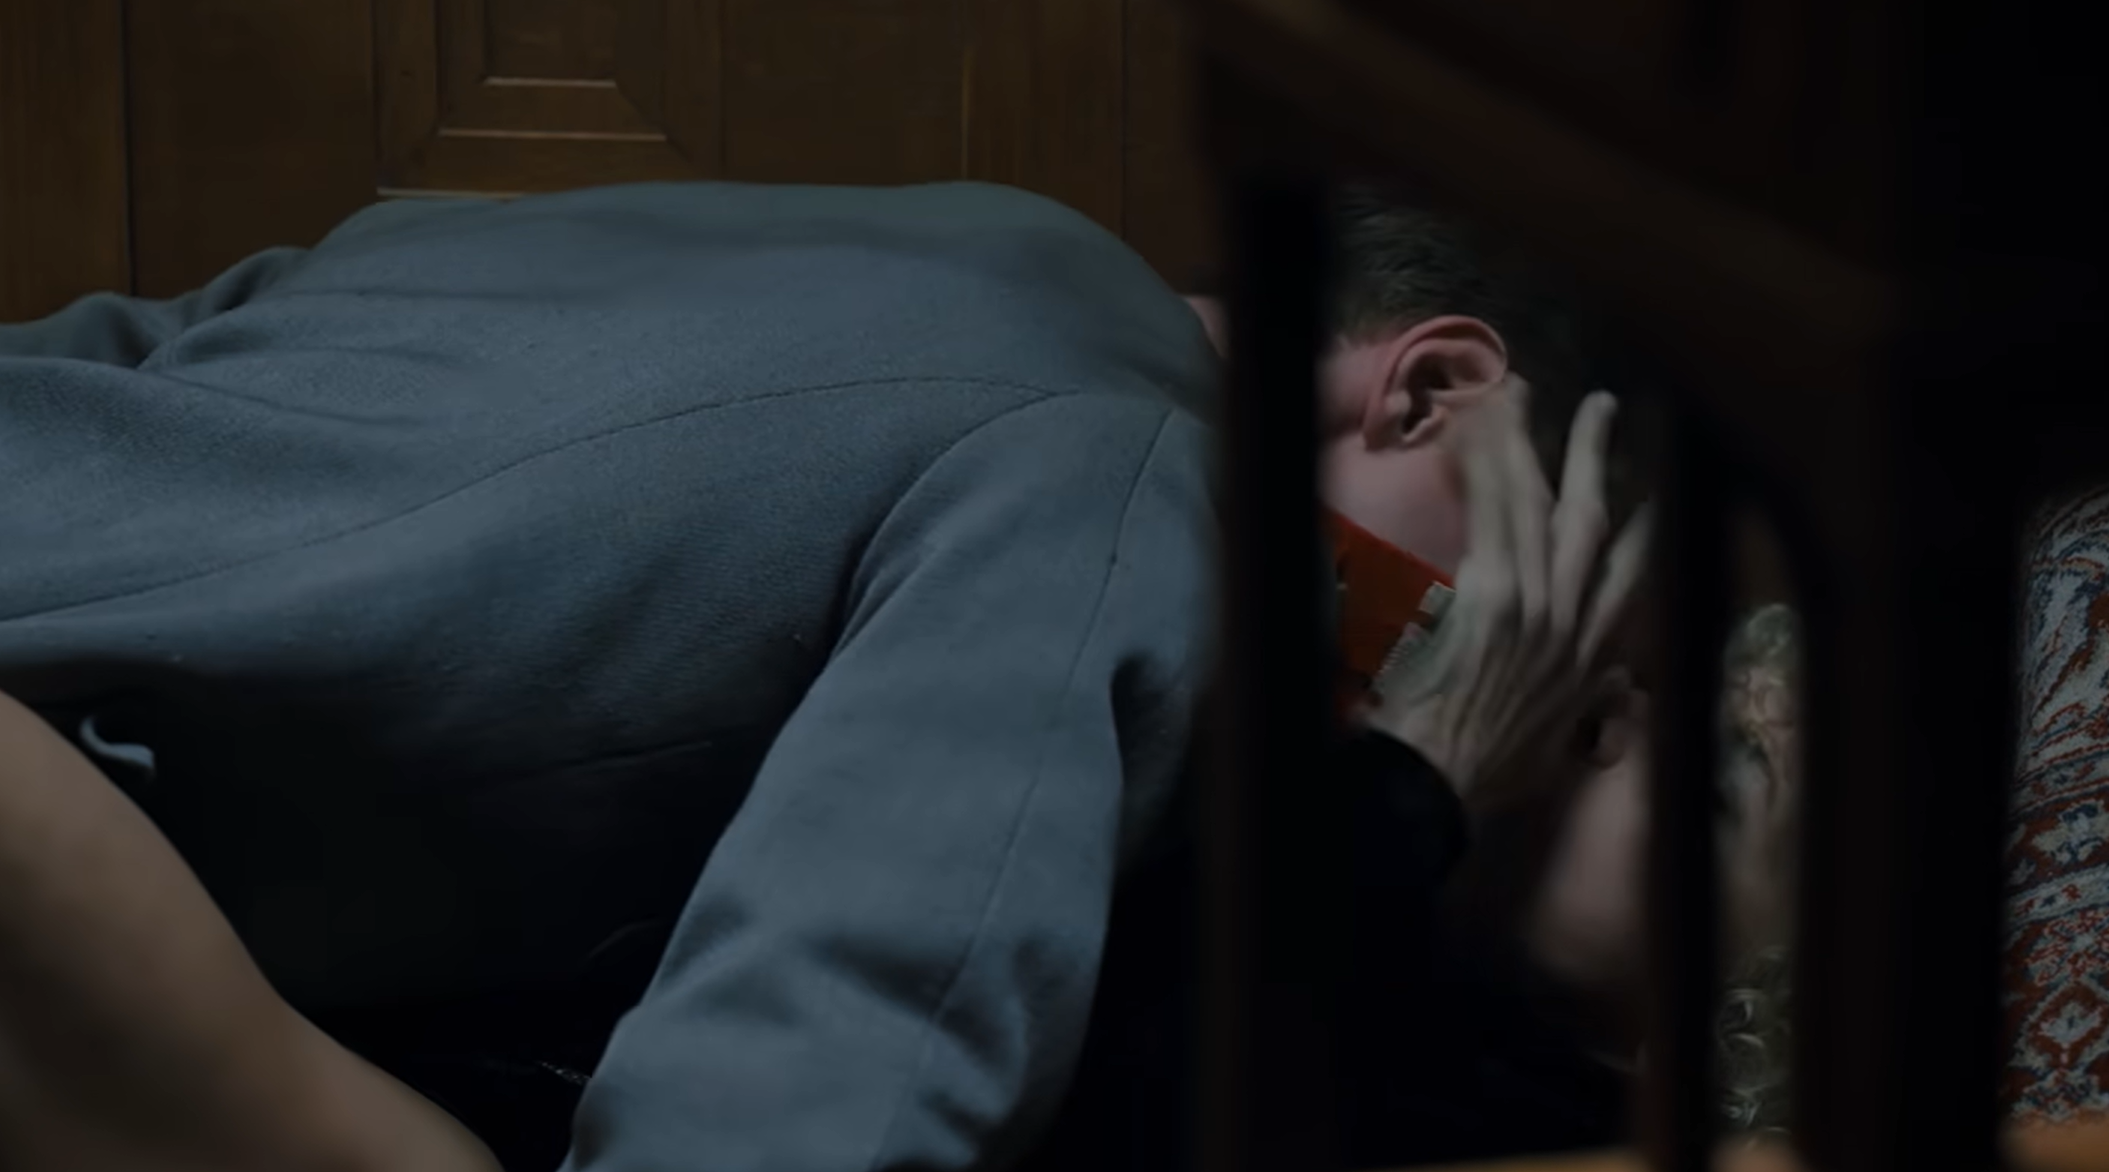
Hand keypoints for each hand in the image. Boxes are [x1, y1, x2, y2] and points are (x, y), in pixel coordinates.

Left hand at [1366, 379, 1650, 812]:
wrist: (1441, 788)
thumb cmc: (1486, 777)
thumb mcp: (1560, 753)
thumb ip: (1589, 717)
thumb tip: (1609, 700)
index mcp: (1594, 662)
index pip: (1633, 579)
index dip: (1648, 527)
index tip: (1657, 490)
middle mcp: (1576, 626)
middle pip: (1595, 519)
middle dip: (1597, 455)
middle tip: (1602, 406)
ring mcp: (1539, 607)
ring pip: (1541, 501)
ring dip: (1531, 439)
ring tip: (1519, 392)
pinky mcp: (1498, 598)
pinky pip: (1493, 512)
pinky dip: (1485, 466)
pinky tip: (1473, 428)